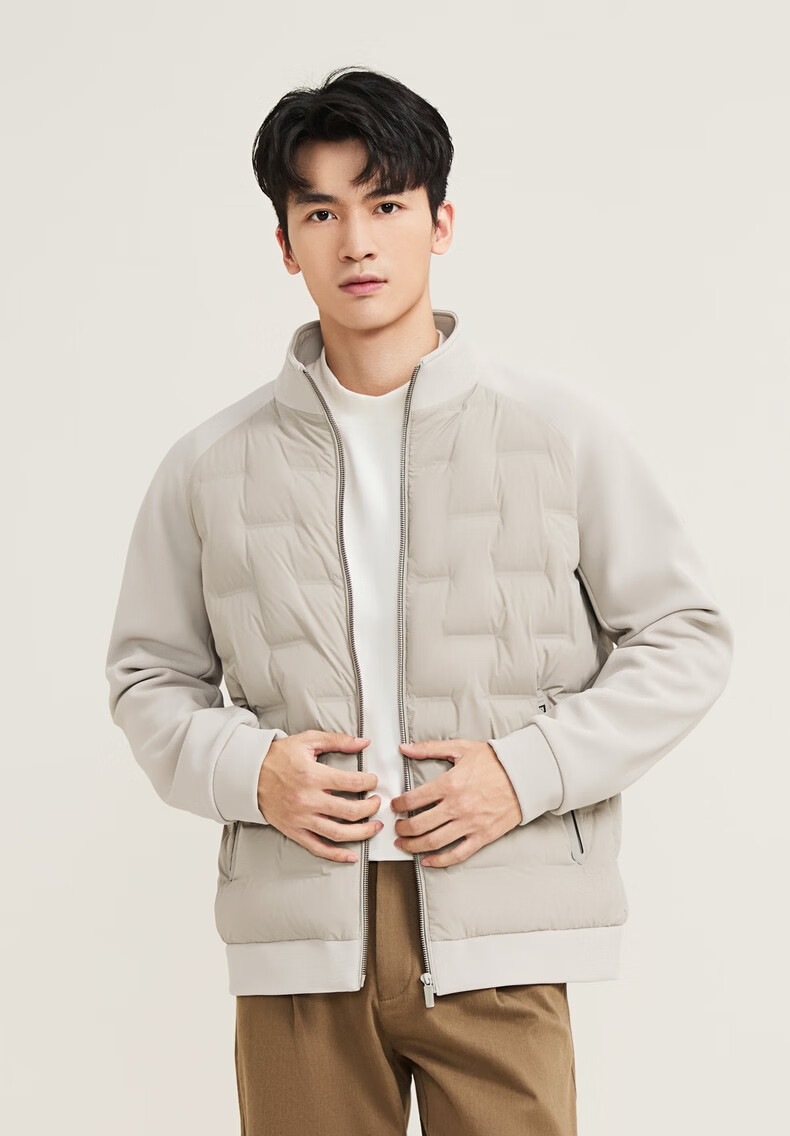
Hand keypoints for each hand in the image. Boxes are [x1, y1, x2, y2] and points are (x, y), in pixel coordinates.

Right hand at [257, 731, 381, 862]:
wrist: (249, 775)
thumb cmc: (278, 757)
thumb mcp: (307, 740)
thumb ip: (337, 740)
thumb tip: (363, 742)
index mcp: (313, 776)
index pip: (352, 782)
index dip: (369, 782)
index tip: (373, 781)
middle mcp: (308, 800)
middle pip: (350, 811)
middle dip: (370, 808)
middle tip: (377, 803)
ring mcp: (301, 818)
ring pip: (338, 833)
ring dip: (362, 832)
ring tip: (374, 827)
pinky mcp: (294, 831)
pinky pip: (318, 848)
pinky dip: (336, 855)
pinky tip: (351, 856)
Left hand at [391, 738, 521, 867]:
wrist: (525, 775)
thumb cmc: (494, 761)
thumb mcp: (461, 748)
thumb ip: (430, 748)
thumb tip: (405, 748)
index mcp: (449, 784)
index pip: (413, 799)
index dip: (399, 805)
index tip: (395, 806)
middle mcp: (457, 807)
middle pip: (419, 824)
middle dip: (402, 828)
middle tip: (397, 828)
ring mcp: (470, 824)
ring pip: (434, 842)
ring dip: (414, 846)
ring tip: (404, 845)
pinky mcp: (482, 836)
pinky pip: (458, 854)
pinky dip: (440, 861)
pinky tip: (428, 860)